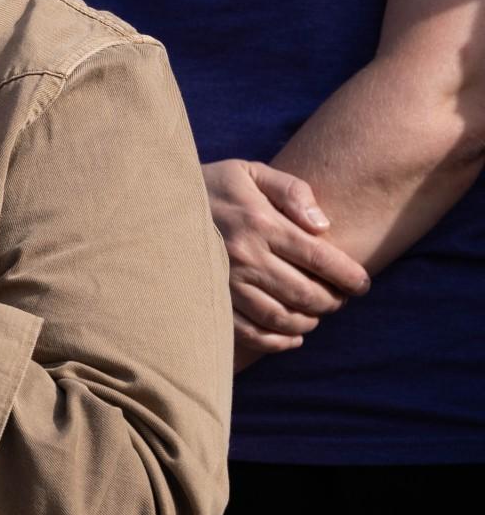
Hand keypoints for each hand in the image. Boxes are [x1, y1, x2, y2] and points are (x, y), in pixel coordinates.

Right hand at [200, 159, 370, 366]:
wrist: (153, 203)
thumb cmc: (210, 186)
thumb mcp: (250, 172)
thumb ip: (293, 191)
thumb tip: (323, 226)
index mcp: (260, 223)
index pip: (319, 257)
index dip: (349, 275)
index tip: (362, 283)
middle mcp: (245, 257)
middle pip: (305, 292)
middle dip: (333, 301)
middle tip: (340, 299)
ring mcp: (225, 283)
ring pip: (281, 317)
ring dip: (308, 321)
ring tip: (316, 314)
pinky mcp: (210, 301)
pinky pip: (249, 333)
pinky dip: (276, 342)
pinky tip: (291, 337)